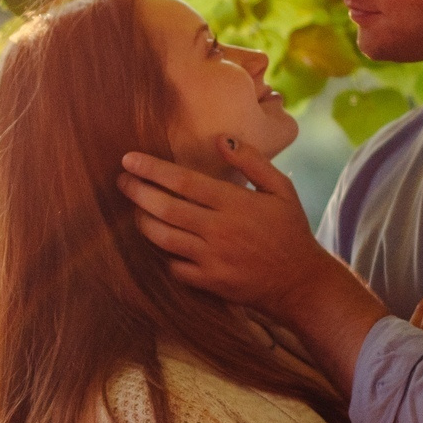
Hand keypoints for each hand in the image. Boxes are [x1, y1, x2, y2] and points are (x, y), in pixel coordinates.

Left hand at [118, 140, 340, 319]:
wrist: (301, 283)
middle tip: (121, 180)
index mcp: (235, 203)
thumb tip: (220, 139)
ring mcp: (212, 259)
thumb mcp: (282, 189)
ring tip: (134, 208)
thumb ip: (251, 160)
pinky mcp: (209, 282)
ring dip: (142, 221)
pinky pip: (174, 267)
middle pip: (165, 208)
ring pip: (163, 238)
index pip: (183, 182)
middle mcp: (219, 230)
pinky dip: (163, 253)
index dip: (152, 169)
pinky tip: (159, 240)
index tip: (129, 159)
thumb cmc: (290, 231)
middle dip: (137, 191)